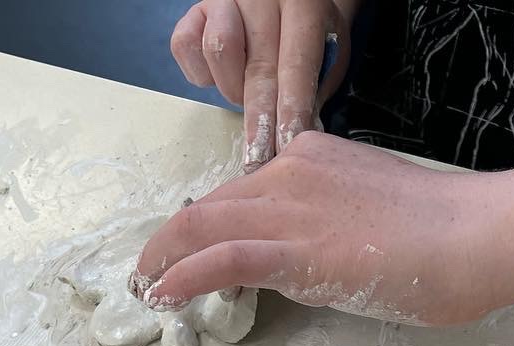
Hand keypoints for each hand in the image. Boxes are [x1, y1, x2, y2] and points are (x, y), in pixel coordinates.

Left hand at [133, 132, 513, 326]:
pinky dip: (181, 275)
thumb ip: (338, 230)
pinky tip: (162, 294)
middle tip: (152, 268)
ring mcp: (289, 209)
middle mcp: (291, 173)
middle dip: (173, 238)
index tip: (196, 248)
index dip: (213, 223)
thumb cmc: (449, 236)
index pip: (247, 192)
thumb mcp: (379, 219)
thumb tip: (315, 264)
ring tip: (145, 284)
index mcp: (314, 159)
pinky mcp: (293, 250)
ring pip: (203, 226)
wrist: (475, 237)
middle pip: (213, 204)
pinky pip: (219, 258)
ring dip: (164, 258)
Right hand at [171, 0, 351, 168]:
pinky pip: (186, 46)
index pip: (296, 66)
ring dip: (232, 89)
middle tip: (259, 160)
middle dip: (259, 123)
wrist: (284, 4)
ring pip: (218, 51)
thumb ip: (314, 90)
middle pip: (258, 68)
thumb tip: (301, 138)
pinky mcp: (194, 12)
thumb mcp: (327, 55)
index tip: (286, 148)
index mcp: (303, 4)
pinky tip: (219, 77)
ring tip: (245, 97)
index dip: (290, 112)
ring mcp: (225, 1)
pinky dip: (200, 73)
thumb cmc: (310, 35)